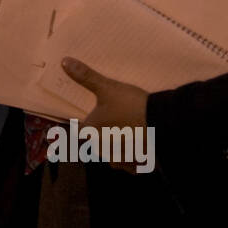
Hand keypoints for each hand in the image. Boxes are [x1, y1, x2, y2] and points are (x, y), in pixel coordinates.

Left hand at [62, 57, 147, 172]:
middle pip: (96, 145)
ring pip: (113, 158)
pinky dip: (133, 162)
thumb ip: (85, 76)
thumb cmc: (130, 106)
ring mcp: (121, 159)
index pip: (79, 130)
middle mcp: (102, 149)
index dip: (83, 124)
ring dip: (116, 151)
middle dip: (101, 138)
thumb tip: (64, 61)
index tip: (89, 119)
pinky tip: (139, 151)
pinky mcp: (139, 165)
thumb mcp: (107, 88)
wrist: (164, 123)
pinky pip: (131, 166)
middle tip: (111, 126)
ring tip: (125, 139)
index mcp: (91, 132)